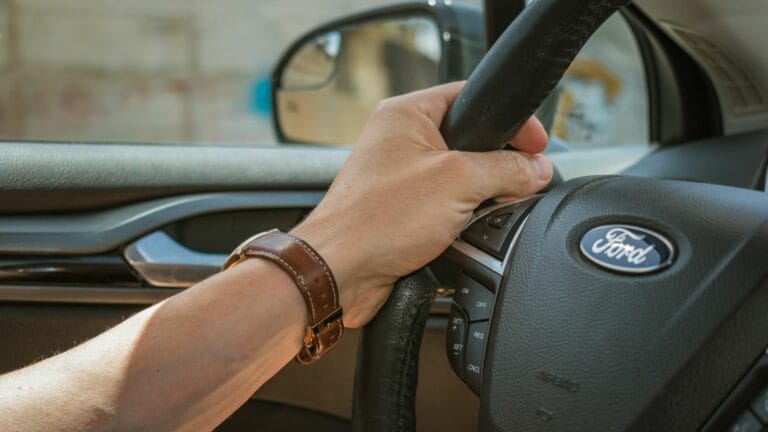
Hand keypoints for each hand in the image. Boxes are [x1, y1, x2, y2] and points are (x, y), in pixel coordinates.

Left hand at [292, 82, 551, 327]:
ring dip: (477, 200)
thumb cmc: (377, 220)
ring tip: (477, 216)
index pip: (471, 97)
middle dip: (496, 167)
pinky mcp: (402, 211)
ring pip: (460, 180)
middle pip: (470, 142)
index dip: (510, 119)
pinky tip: (461, 236)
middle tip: (514, 185)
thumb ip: (506, 169)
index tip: (535, 143)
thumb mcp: (458, 183)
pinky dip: (460, 222)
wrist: (340, 273)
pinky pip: (445, 209)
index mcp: (407, 114)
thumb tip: (535, 169)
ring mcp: (400, 178)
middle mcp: (400, 141)